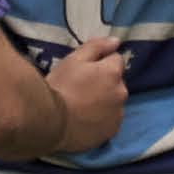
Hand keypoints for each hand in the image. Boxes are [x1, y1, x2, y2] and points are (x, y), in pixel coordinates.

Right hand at [48, 36, 129, 152]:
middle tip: (82, 89)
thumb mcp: (73, 60)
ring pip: (114, 101)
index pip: (115, 60)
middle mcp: (121, 92)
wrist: (51, 122)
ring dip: (105, 100)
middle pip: (116, 82)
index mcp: (113, 72)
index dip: (100, 63)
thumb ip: (96, 47)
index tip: (85, 71)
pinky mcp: (111, 131)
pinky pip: (110, 119)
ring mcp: (118, 114)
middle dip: (105, 82)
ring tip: (83, 107)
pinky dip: (103, 118)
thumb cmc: (60, 86)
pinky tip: (86, 120)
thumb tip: (116, 41)